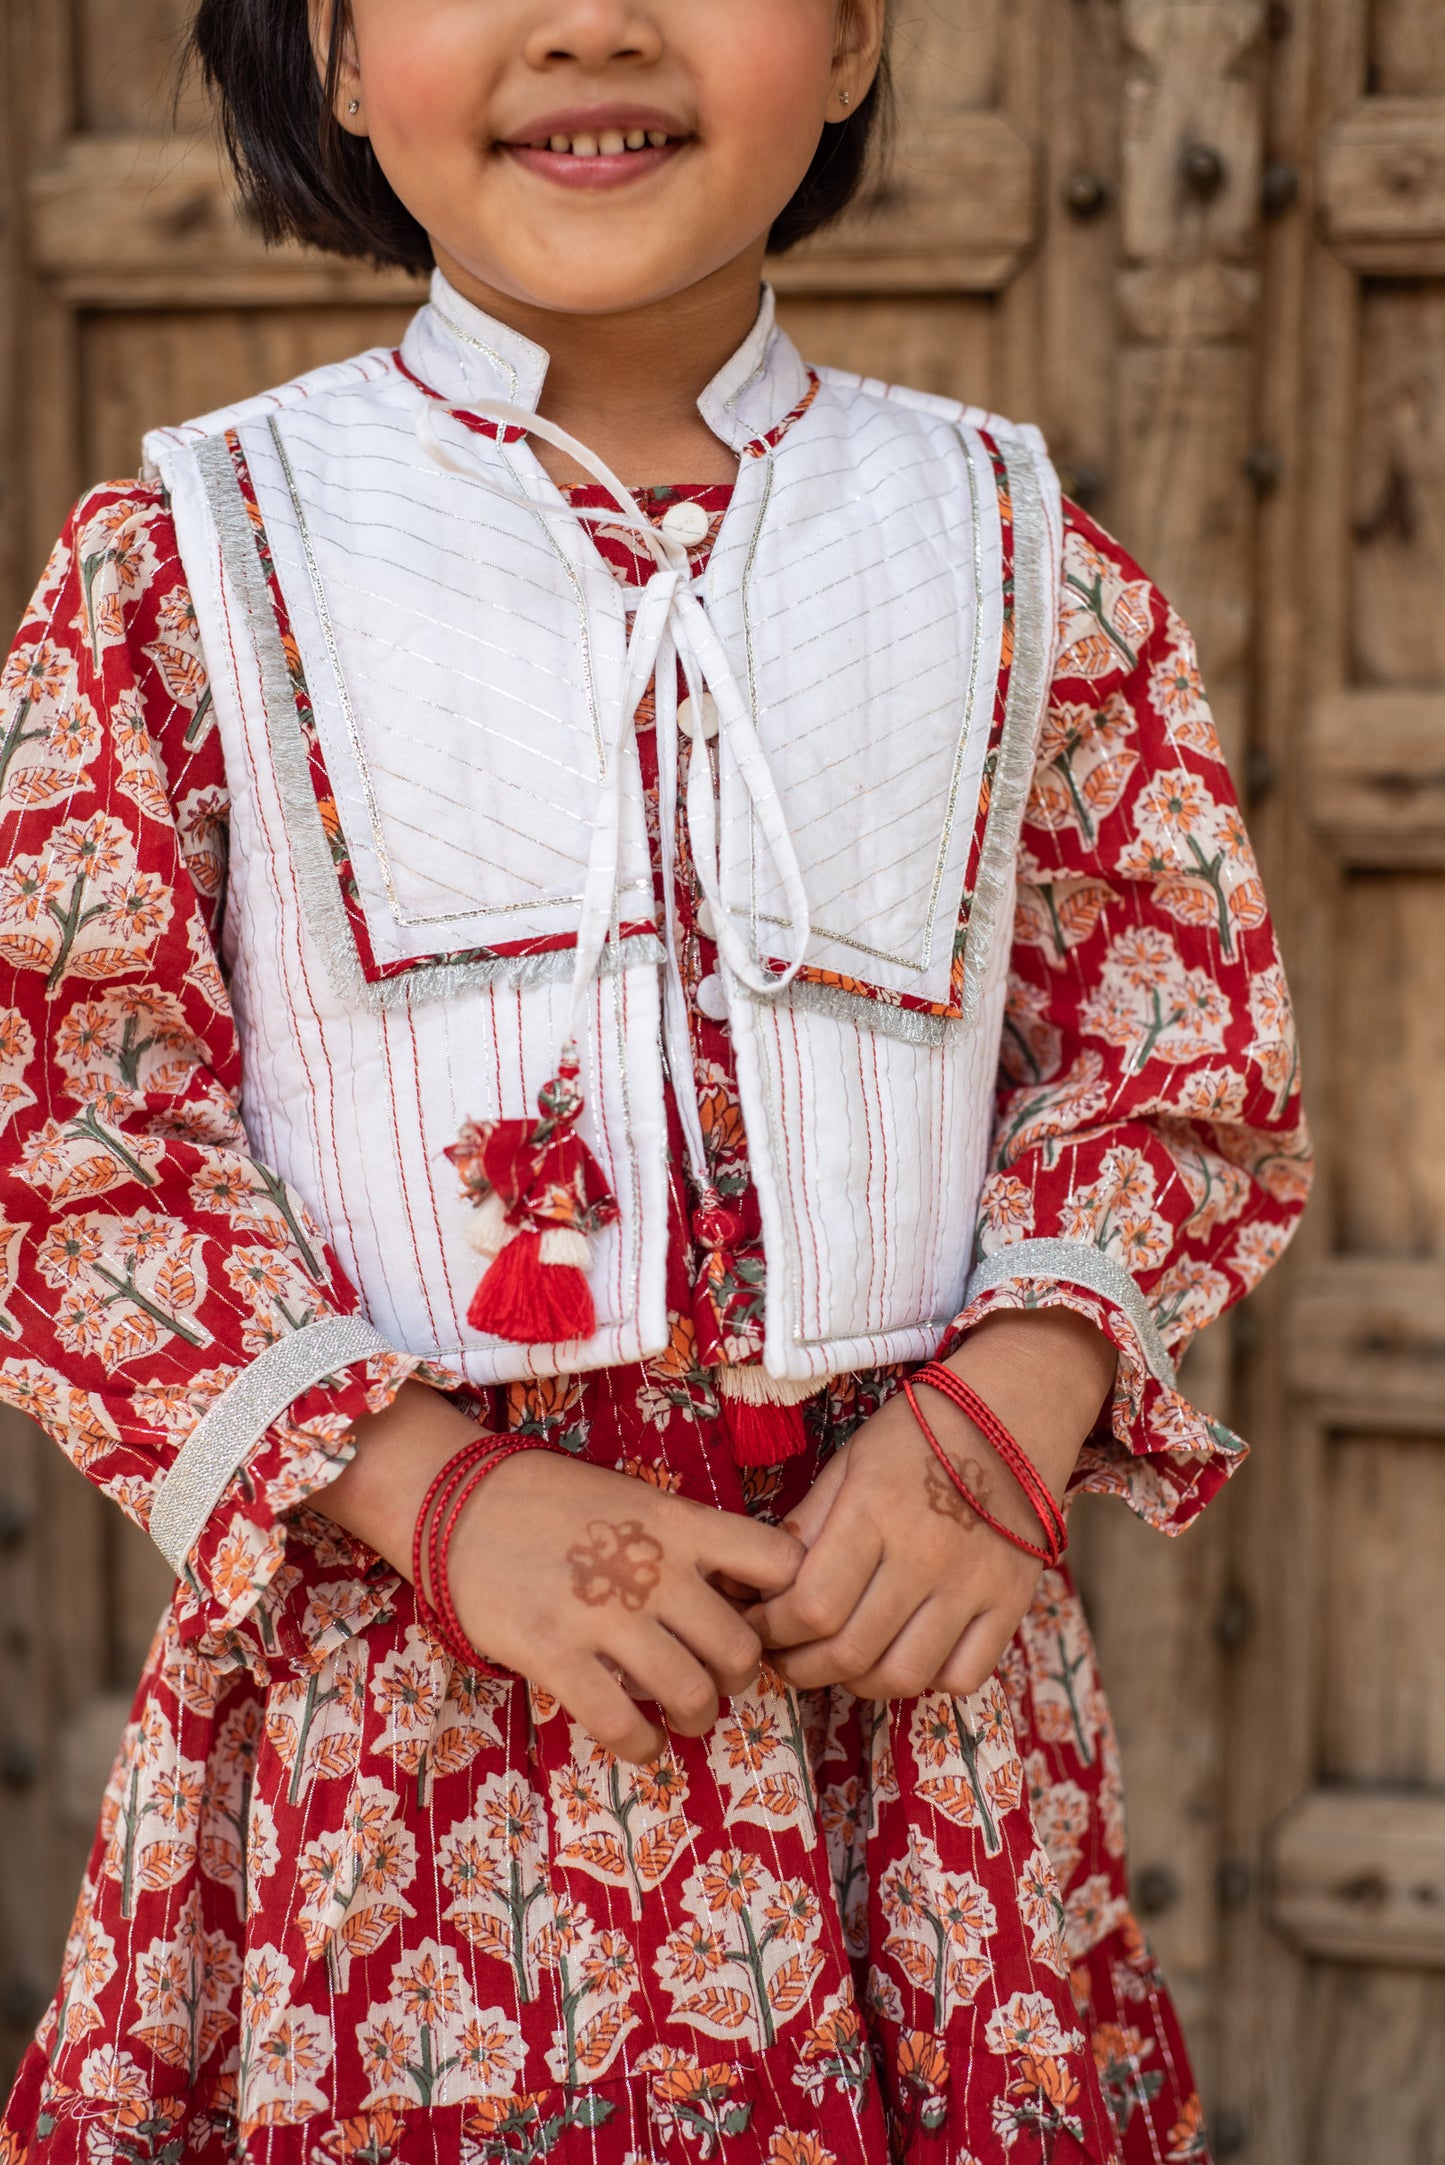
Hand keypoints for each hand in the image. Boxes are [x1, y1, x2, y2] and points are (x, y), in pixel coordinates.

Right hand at [319, 1383, 803, 1765]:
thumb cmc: (556, 1503)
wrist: (462, 1501)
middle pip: (741, 1650)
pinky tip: (637, 1740)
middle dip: (736, 1679)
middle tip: (715, 1680)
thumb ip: (689, 1542)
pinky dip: (642, 1747)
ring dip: (695, 1717)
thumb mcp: (637, 1499)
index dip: (787, 1603)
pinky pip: (622, 1725)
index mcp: (679, 1522)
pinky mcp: (556, 1655)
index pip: (778, 1563)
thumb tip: (742, 1597)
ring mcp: (605, 1614)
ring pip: (692, 1694)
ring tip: (682, 1715)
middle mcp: (653, 1568)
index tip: (766, 1621)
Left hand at [749, 1308, 1114, 1699]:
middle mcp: (926, 1555)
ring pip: (902, 1677)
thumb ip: (807, 1525)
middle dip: (799, 1666)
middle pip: (850, 1652)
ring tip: (835, 1662)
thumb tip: (757, 1585)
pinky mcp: (1012, 1603)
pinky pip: (962, 1676)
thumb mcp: (850, 1461)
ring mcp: (974, 1585)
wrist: (1015, 1411)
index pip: (811, 1605)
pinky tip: (901, 1654)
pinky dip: (925, 1681)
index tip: (759, 1626)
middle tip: (784, 1656)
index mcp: (875, 1511)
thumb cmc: (919, 1433)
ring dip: (855, 1684)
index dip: (772, 1630)